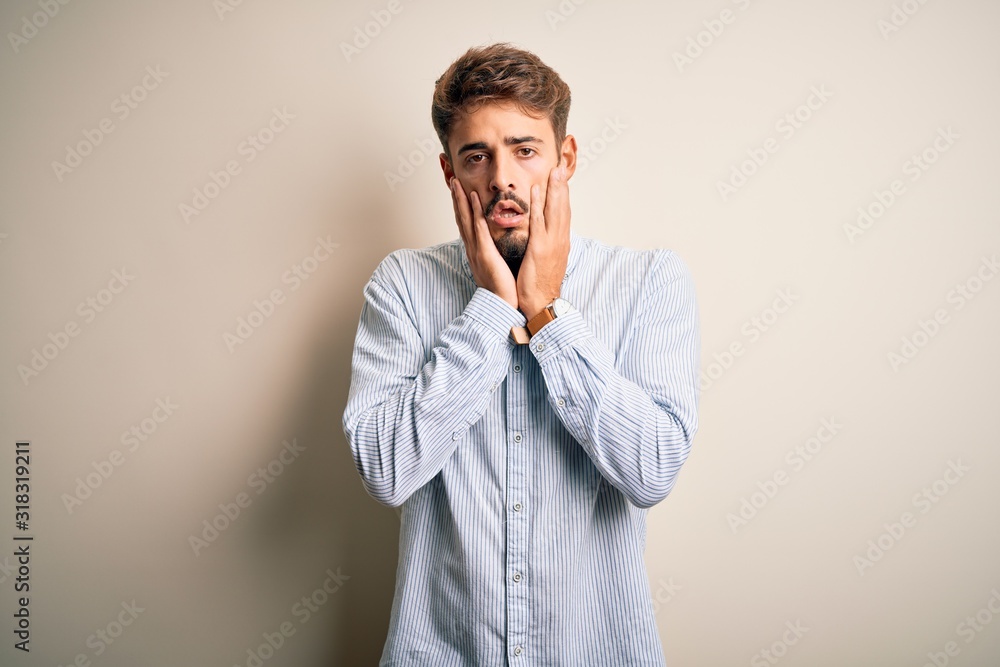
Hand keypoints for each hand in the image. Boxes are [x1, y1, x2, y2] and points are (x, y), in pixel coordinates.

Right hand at [451, 177, 517, 309]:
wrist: (503, 305)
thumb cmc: (503, 288)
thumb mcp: (495, 266)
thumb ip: (493, 252)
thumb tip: (493, 244)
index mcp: (475, 250)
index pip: (466, 224)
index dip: (460, 206)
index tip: (458, 191)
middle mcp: (472, 248)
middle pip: (461, 218)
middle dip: (456, 198)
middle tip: (451, 179)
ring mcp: (477, 250)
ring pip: (466, 220)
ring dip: (461, 200)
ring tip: (456, 183)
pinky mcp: (485, 253)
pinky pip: (479, 229)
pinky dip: (475, 212)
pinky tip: (473, 198)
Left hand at [517, 166, 570, 319]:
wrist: (542, 304)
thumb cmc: (541, 284)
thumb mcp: (547, 260)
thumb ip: (548, 245)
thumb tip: (546, 236)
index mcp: (560, 242)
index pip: (563, 213)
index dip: (563, 194)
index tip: (561, 178)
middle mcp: (559, 239)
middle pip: (562, 207)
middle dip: (561, 186)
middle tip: (560, 166)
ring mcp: (551, 243)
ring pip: (554, 210)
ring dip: (554, 189)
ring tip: (553, 171)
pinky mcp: (540, 248)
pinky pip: (539, 221)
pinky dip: (539, 204)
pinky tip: (536, 190)